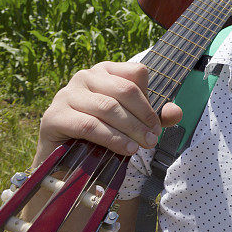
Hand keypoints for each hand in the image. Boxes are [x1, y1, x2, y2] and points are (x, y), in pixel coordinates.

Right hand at [33, 61, 182, 164]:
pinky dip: (111, 138)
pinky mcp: (54, 116)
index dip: (150, 101)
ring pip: (108, 107)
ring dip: (130, 129)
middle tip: (152, 139)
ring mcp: (66, 94)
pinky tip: (124, 149)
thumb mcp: (131, 123)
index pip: (136, 73)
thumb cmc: (101, 135)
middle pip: (125, 90)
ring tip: (141, 146)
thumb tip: (177, 113)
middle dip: (143, 117)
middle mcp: (85, 76)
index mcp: (105, 71)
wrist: (64, 161)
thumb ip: (155, 116)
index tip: (157, 125)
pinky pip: (89, 125)